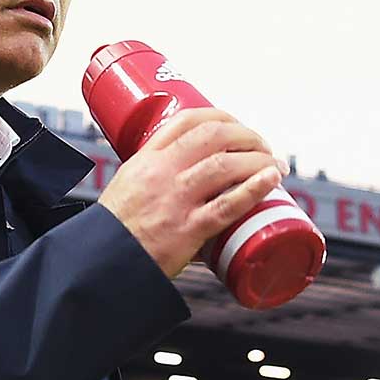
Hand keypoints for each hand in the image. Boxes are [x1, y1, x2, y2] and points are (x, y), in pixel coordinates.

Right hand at [100, 109, 286, 278]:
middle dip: (247, 136)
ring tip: (275, 165)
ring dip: (258, 159)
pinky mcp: (188, 229)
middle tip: (263, 148)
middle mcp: (162, 172)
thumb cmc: (118, 228)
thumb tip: (189, 170)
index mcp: (147, 159)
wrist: (104, 262)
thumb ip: (156, 174)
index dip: (221, 117)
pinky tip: (272, 180)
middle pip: (213, 136)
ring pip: (225, 165)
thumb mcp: (129, 185)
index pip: (187, 120)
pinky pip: (228, 204)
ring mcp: (176, 199)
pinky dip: (255, 188)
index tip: (238, 126)